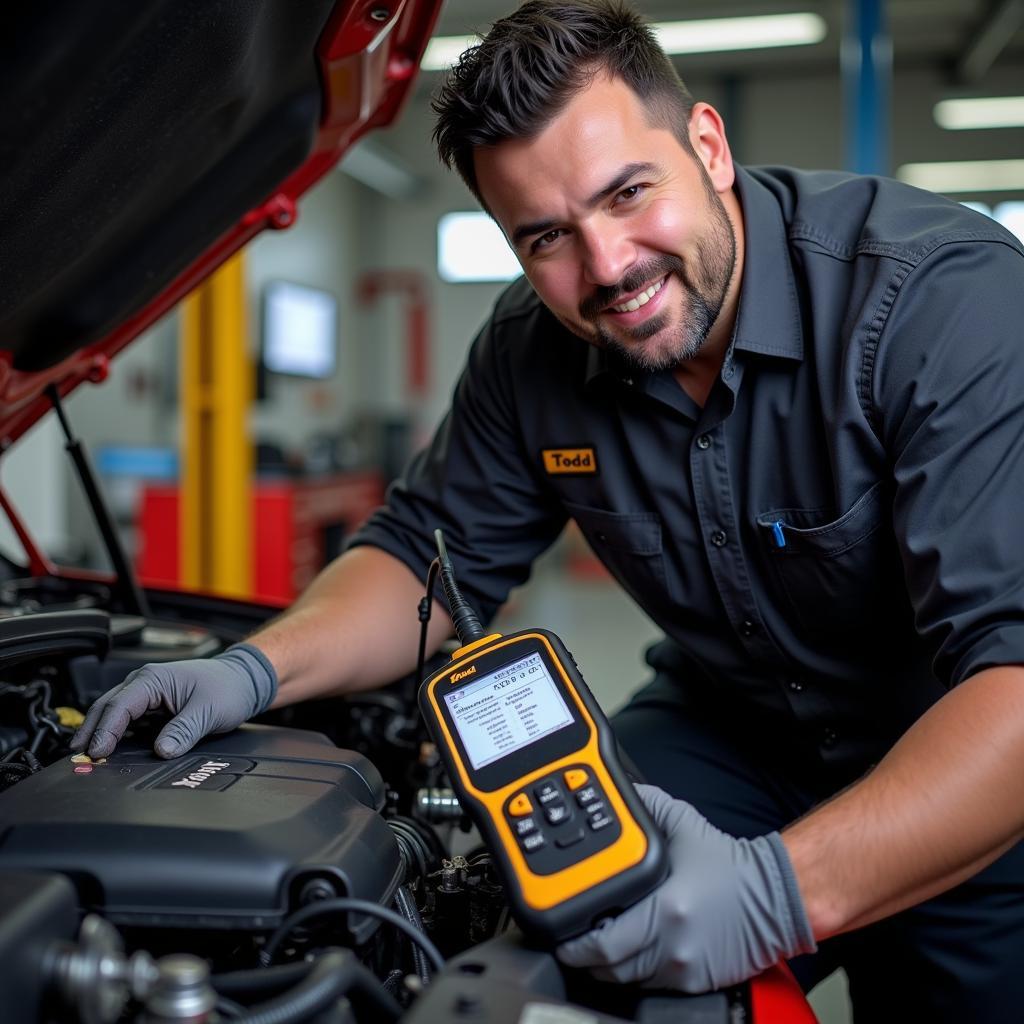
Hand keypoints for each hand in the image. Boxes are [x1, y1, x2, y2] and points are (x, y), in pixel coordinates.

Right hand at [70, 643, 277, 758]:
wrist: (245, 679)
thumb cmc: (229, 686)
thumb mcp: (209, 711)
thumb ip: (184, 731)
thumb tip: (163, 750)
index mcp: (154, 678)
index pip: (119, 706)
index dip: (105, 730)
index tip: (97, 752)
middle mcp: (145, 682)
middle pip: (107, 708)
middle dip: (91, 731)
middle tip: (79, 756)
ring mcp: (147, 694)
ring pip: (114, 713)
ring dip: (100, 732)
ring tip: (87, 756)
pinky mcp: (153, 706)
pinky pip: (127, 720)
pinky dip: (116, 733)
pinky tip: (111, 750)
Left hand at [556, 784, 815, 992]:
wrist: (773, 897)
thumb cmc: (729, 865)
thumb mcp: (683, 823)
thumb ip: (646, 806)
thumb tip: (618, 794)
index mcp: (665, 908)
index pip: (603, 942)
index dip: (576, 943)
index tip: (562, 934)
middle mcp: (671, 944)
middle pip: (609, 967)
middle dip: (584, 958)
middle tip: (571, 944)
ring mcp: (683, 968)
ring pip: (627, 980)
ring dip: (608, 967)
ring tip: (596, 947)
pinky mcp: (694, 982)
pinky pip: (651, 986)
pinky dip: (636, 973)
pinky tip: (630, 954)